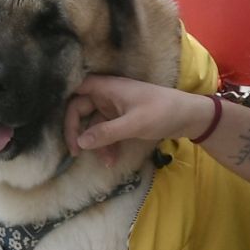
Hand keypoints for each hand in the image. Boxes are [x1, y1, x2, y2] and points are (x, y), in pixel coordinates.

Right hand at [65, 74, 212, 164]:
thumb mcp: (133, 124)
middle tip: (75, 152)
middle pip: (81, 108)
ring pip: (94, 124)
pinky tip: (112, 159)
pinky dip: (107, 144)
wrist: (190, 116)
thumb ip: (106, 133)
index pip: (76, 90)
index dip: (64, 103)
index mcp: (108, 88)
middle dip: (77, 131)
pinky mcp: (123, 119)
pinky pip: (107, 131)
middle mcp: (108, 95)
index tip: (59, 125)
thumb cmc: (162, 112)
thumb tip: (80, 143)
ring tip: (104, 161)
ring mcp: (115, 107)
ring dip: (96, 143)